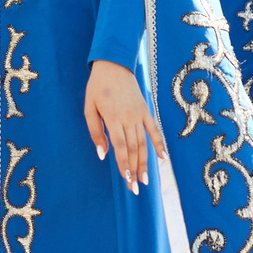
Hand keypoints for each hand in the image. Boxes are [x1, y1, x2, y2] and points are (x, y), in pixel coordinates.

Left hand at [83, 59, 164, 194]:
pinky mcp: (146, 110)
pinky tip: (162, 158)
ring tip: (146, 180)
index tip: (127, 180)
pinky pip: (154, 130)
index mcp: (113, 118)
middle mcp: (129, 118)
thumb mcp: (89, 108)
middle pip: (134, 149)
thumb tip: (102, 154)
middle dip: (135, 170)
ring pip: (144, 143)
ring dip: (145, 163)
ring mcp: (139, 115)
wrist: (114, 65)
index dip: (124, 165)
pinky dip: (160, 144)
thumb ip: (96, 131)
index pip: (121, 147)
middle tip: (136, 188)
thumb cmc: (98, 87)